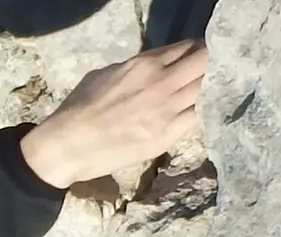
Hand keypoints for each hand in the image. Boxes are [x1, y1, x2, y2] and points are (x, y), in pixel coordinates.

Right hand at [18, 39, 208, 187]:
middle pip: (205, 63)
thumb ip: (137, 68)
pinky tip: (200, 111)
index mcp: (144, 64)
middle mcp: (161, 83)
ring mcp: (167, 111)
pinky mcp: (167, 136)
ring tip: (209, 90)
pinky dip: (202, 110)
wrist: (68, 145)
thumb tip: (157, 67)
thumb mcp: (106, 73)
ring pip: (207, 90)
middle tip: (211, 70)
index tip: (200, 54)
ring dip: (210, 87)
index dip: (197, 49)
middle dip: (211, 63)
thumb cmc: (79, 107)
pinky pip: (198, 117)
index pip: (187, 48)